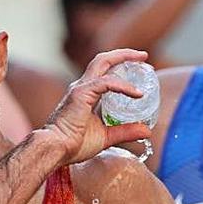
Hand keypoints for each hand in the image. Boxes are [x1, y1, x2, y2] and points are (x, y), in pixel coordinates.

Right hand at [44, 49, 151, 165]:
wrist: (55, 149)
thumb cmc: (74, 145)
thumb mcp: (106, 137)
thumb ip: (125, 132)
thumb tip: (147, 131)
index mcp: (86, 93)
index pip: (104, 71)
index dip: (121, 65)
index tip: (141, 68)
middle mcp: (82, 86)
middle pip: (103, 59)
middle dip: (124, 54)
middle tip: (144, 56)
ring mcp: (80, 88)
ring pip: (103, 62)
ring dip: (124, 58)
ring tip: (143, 61)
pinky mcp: (81, 94)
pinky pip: (107, 83)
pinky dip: (123, 86)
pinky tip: (137, 93)